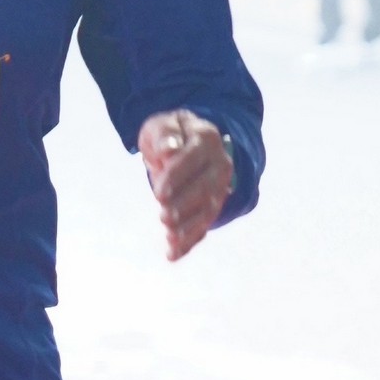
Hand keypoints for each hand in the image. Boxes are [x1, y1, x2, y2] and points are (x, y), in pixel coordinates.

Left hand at [138, 110, 234, 262]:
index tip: (159, 193)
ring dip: (189, 227)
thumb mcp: (161, 126)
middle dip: (185, 205)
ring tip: (170, 239)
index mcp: (207, 138)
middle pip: (206, 187)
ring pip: (208, 210)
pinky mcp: (211, 206)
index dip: (178, 177)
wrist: (181, 145)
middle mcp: (219, 164)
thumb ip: (165, 135)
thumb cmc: (167, 135)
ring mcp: (219, 187)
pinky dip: (189, 242)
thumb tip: (170, 150)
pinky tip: (172, 254)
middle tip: (164, 218)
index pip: (194, 158)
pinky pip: (203, 226)